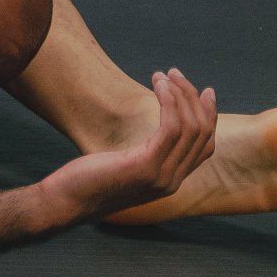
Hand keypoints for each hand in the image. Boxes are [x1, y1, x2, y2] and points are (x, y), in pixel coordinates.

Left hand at [40, 69, 215, 219]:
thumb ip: (145, 157)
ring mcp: (162, 176)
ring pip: (190, 128)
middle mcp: (172, 181)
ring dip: (180, 95)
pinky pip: (171, 128)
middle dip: (193, 98)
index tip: (206, 92)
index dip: (209, 117)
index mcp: (171, 181)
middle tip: (175, 74)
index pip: (206, 146)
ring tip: (163, 74)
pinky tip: (159, 86)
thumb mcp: (125, 168)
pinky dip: (169, 103)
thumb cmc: (89, 180)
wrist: (67, 202)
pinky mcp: (146, 167)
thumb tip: (152, 136)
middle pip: (202, 133)